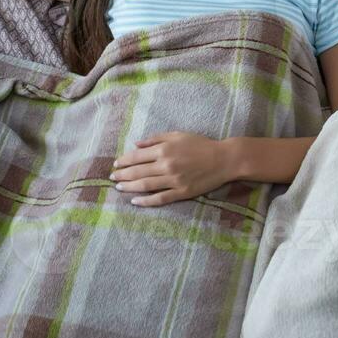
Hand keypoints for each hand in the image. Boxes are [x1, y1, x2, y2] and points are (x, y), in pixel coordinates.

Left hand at [110, 131, 231, 206]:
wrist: (224, 159)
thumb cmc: (201, 145)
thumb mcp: (178, 135)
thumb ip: (156, 139)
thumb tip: (136, 144)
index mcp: (164, 150)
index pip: (137, 156)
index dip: (124, 161)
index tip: (116, 164)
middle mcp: (166, 165)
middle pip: (137, 172)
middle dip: (122, 175)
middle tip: (113, 178)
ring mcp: (173, 180)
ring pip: (145, 185)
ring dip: (129, 187)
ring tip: (119, 187)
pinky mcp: (181, 192)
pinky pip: (160, 198)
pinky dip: (145, 201)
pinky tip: (135, 201)